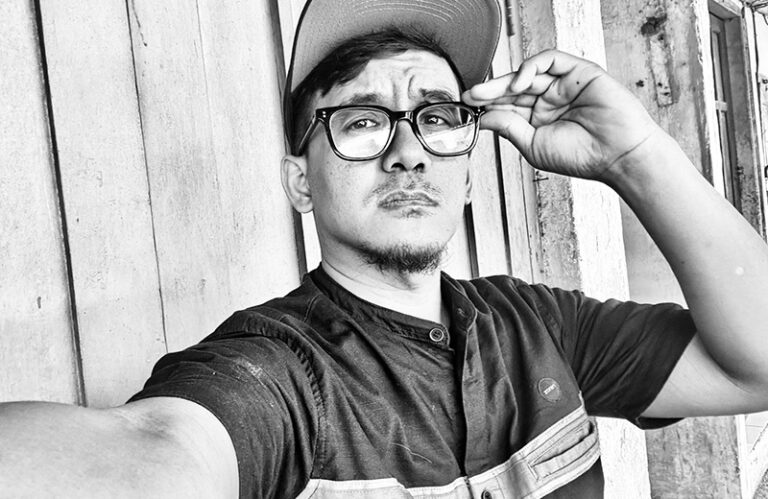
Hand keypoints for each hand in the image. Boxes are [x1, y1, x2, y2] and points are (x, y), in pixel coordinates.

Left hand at [462, 49, 662, 181]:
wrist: (617, 155)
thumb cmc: (581, 156)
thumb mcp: (533, 145)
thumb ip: (509, 127)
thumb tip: (484, 117)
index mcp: (540, 120)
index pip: (508, 107)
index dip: (487, 105)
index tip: (467, 107)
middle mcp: (550, 100)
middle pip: (513, 89)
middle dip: (489, 91)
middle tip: (470, 95)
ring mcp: (564, 85)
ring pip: (528, 73)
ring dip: (504, 81)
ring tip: (486, 92)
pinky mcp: (579, 71)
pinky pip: (551, 60)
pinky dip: (531, 67)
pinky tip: (519, 84)